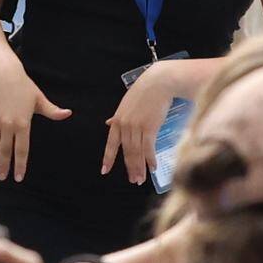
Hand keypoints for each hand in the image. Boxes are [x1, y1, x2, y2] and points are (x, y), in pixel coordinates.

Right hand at [0, 61, 69, 180]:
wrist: (2, 72)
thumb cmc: (23, 86)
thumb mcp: (39, 99)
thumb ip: (52, 111)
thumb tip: (68, 114)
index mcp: (23, 123)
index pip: (21, 149)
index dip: (20, 165)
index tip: (18, 177)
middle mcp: (7, 124)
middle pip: (5, 151)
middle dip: (4, 167)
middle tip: (2, 179)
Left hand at [105, 64, 190, 182]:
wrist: (159, 82)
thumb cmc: (144, 92)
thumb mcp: (126, 104)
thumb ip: (118, 117)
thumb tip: (108, 123)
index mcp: (118, 120)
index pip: (111, 143)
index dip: (108, 158)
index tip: (104, 171)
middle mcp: (125, 125)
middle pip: (127, 151)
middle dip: (130, 168)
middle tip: (133, 180)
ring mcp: (137, 127)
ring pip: (137, 152)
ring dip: (139, 168)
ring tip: (141, 179)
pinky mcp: (150, 127)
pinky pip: (148, 148)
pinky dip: (150, 160)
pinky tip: (153, 168)